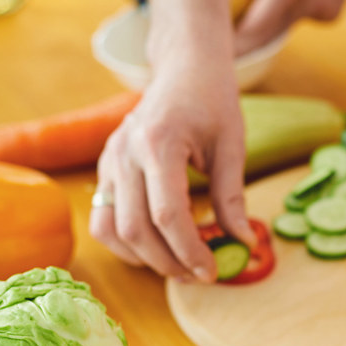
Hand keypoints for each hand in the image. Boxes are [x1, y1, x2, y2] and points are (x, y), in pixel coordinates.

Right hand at [90, 58, 255, 280]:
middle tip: (200, 275)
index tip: (212, 272)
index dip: (190, 250)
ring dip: (144, 258)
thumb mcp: (232, 146)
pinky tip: (156, 249)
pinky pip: (103, 218)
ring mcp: (109, 161)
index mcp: (160, 143)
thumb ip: (232, 198)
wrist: (184, 69)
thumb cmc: (213, 102)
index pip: (168, 215)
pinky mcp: (105, 169)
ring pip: (111, 230)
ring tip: (179, 266)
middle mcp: (126, 153)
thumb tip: (242, 242)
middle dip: (169, 262)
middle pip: (136, 228)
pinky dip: (125, 243)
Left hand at [229, 0, 345, 54]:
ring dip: (269, 17)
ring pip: (284, 25)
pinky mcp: (331, 15)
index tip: (215, 50)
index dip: (234, 42)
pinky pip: (300, 18)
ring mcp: (323, 13)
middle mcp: (309, 4)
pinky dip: (291, 8)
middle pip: (267, 35)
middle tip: (220, 50)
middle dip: (244, 43)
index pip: (256, 26)